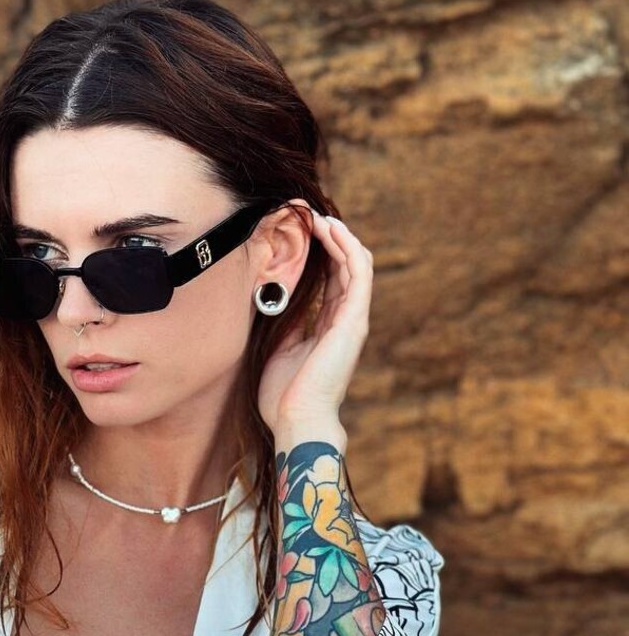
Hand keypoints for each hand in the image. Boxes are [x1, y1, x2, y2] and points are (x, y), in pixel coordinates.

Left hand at [256, 211, 372, 433]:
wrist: (296, 419)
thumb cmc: (284, 394)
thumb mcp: (280, 347)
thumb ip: (287, 321)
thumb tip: (277, 294)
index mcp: (329, 328)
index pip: (331, 280)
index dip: (319, 253)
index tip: (300, 232)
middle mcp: (345, 321)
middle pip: (345, 267)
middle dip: (330, 239)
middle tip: (308, 216)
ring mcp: (353, 320)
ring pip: (356, 264)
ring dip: (339, 237)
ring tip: (318, 216)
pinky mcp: (354, 320)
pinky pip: (358, 273)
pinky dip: (346, 248)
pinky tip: (330, 230)